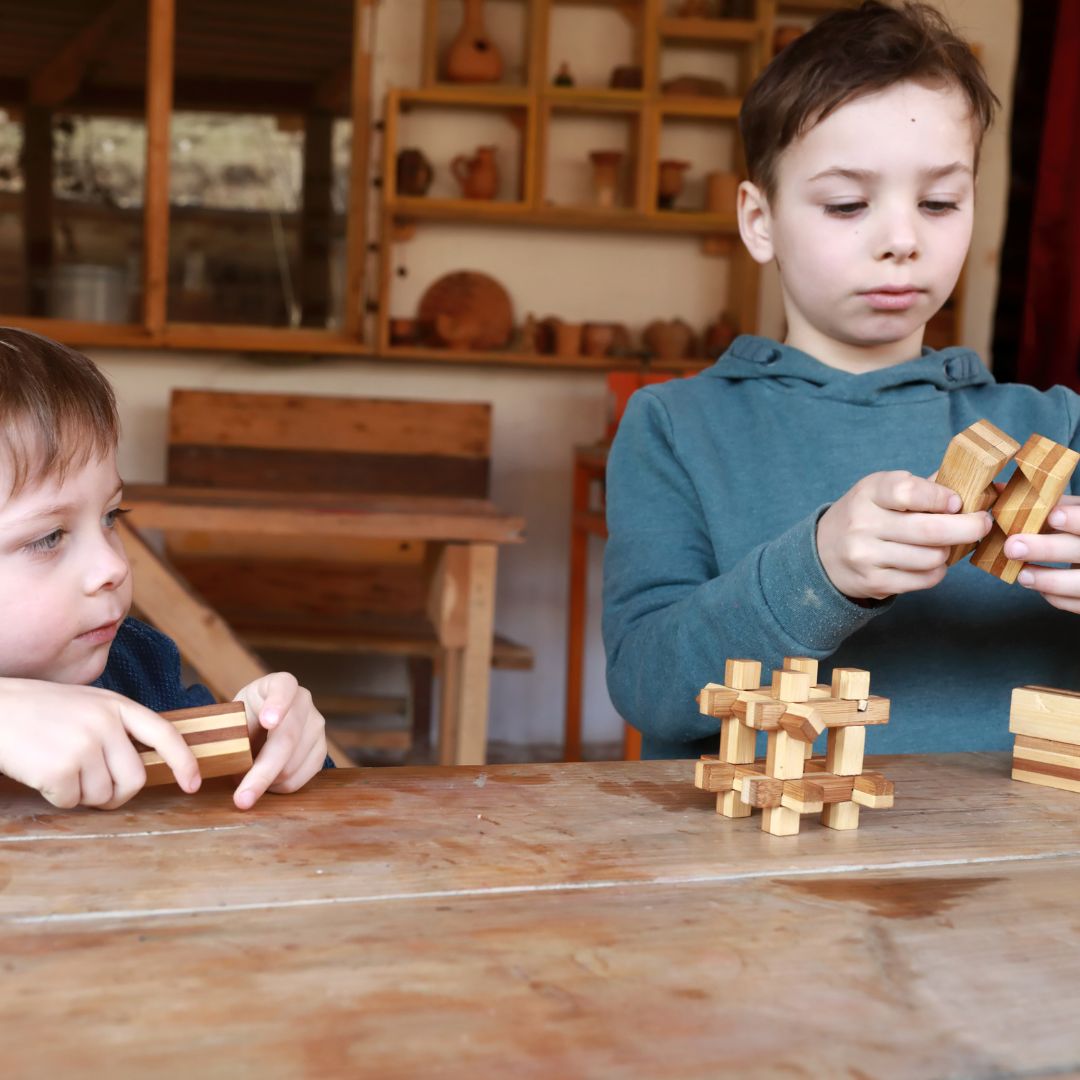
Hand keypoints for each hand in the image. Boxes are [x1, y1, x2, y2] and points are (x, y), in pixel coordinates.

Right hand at [0, 680, 199, 809]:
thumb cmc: (37, 711)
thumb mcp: (87, 705)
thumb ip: (117, 727)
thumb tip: (143, 765)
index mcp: (117, 705)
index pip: (164, 734)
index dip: (184, 762)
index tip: (193, 784)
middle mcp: (106, 723)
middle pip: (135, 779)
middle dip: (117, 795)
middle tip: (93, 789)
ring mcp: (84, 745)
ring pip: (103, 795)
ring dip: (82, 794)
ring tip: (60, 768)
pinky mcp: (61, 768)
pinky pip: (73, 801)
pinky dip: (58, 797)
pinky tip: (43, 774)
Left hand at [231, 672, 326, 809]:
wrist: (263, 721)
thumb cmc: (244, 718)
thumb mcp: (233, 714)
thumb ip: (231, 731)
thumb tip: (224, 759)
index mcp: (280, 684)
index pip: (283, 688)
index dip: (277, 705)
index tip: (268, 721)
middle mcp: (304, 702)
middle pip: (287, 740)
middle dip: (263, 772)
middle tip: (242, 798)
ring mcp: (317, 726)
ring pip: (292, 765)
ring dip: (266, 782)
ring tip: (247, 780)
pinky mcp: (321, 750)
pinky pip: (300, 779)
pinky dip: (278, 787)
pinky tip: (266, 781)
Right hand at [817, 471, 993, 600]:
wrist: (824, 551)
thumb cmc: (867, 515)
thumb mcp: (883, 491)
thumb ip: (925, 487)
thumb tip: (980, 486)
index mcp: (869, 493)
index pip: (908, 491)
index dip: (940, 497)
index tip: (957, 502)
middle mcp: (863, 523)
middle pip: (930, 529)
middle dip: (968, 528)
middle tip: (982, 524)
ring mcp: (866, 555)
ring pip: (932, 557)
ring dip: (948, 552)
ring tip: (944, 545)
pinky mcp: (873, 582)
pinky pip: (924, 580)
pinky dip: (937, 571)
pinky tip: (930, 563)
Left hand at [1004, 495, 1079, 612]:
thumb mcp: (1075, 512)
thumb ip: (1048, 503)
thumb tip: (999, 491)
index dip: (1075, 519)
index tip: (1052, 516)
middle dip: (1047, 549)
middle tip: (1013, 546)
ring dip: (1049, 579)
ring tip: (1022, 575)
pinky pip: (1078, 604)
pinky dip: (1056, 596)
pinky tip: (1038, 586)